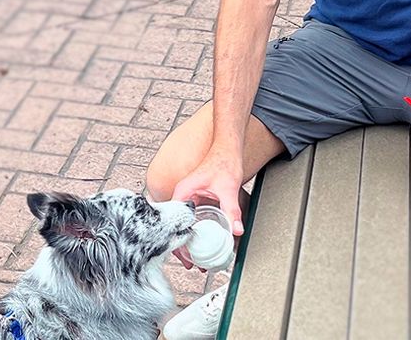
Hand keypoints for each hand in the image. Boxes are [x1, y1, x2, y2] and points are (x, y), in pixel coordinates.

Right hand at [171, 146, 243, 268]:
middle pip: (179, 227)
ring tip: (200, 259)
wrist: (229, 147)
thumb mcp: (228, 188)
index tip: (187, 258)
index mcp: (183, 192)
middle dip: (186, 247)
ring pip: (187, 225)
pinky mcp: (199, 199)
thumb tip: (236, 229)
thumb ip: (232, 209)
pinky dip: (200, 232)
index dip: (179, 243)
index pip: (175, 223)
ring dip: (193, 241)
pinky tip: (208, 242)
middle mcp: (183, 196)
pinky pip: (196, 219)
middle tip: (195, 265)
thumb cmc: (224, 160)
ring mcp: (190, 198)